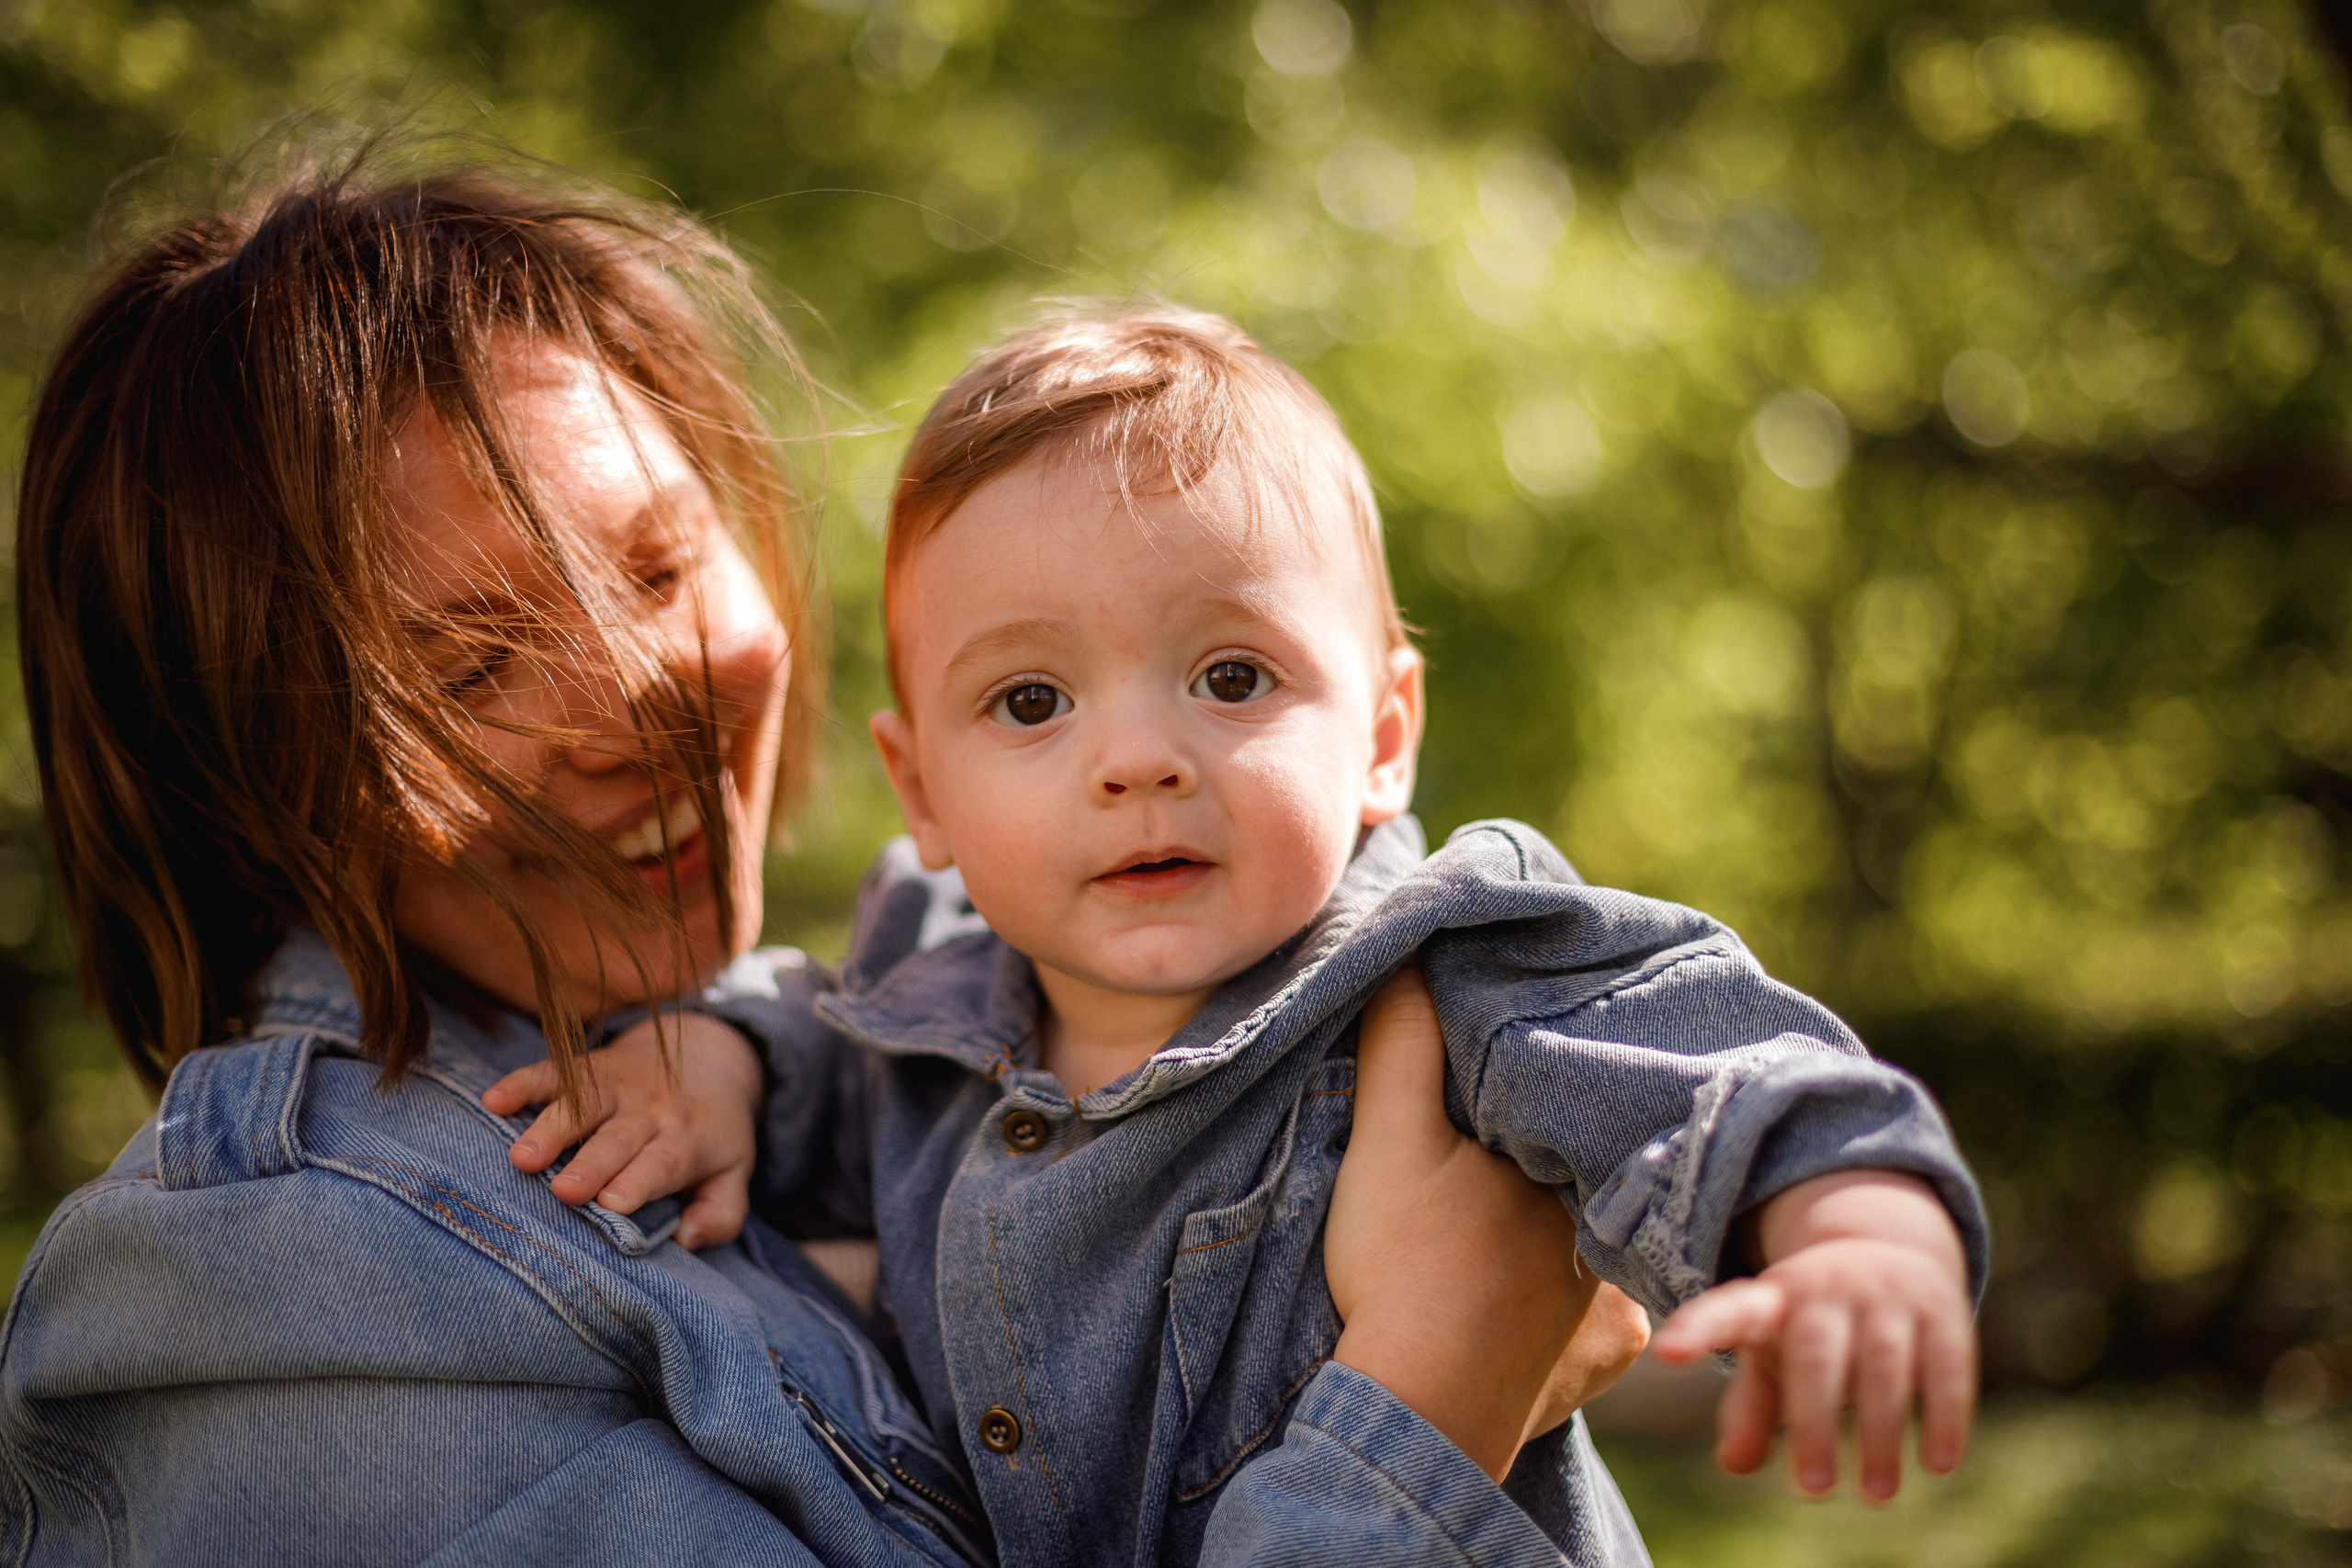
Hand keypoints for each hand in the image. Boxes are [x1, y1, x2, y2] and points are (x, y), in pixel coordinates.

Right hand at [482, 1012, 762, 1250]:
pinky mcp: (590, 1066)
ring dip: (553, 1127)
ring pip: (584, 1104)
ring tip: (522, 1157)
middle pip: (619, 1138)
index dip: (640, 1181)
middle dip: (592, 1163)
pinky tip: (494, 1100)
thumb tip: (687, 1239)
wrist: (708, 1058)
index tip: (613, 1203)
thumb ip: (721, 1213)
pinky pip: (555, 1072)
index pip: (663, 1164)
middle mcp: (650, 1112)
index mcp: (686, 1143)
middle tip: (565, 1190)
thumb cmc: (711, 1135)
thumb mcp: (735, 1173)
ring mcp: (618, 1086)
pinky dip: (524, 1083)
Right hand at [1325, 965, 1646, 1480]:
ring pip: (1593, 1245)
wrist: (1419, 1406)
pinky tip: (1523, 1303)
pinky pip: (1597, 1319)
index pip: (1571, 1109)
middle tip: (1497, 1172)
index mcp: (1572, 1166)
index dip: (1539, 1095)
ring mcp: (1622, 1305)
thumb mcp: (1390, 1138)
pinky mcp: (1609, 1363)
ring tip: (1502, 1237)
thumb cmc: (1405, 1264)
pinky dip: (1563, 1310)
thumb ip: (1404, 1042)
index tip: (1500, 1098)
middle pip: (1582, 1177)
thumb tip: (1414, 955)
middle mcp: (1617, 1230)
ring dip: (1557, 1240)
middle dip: (1548, 1169)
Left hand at [1650, 1169, 1975, 1502]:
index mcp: (1772, 1299)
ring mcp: (1885, 1295)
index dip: (1699, 1329)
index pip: (1729, 1311)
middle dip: (1814, 1420)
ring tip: (1876, 1494)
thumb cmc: (1812, 1319)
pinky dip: (1945, 1414)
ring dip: (1881, 1431)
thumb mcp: (1772, 1351)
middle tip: (1813, 1488)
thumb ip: (1751, 1405)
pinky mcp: (1940, 1311)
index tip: (1667, 1351)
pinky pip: (1946, 1365)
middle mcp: (1827, 1290)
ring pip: (1883, 1363)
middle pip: (1815, 1354)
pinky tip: (1939, 1464)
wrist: (1887, 1242)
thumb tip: (1733, 1464)